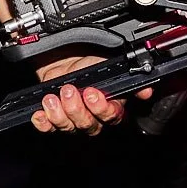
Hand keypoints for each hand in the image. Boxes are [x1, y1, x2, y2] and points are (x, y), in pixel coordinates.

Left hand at [29, 52, 152, 134]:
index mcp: (110, 108)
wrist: (65, 60)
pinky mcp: (53, 120)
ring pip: (68, 127)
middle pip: (87, 124)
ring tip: (51, 98)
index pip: (110, 116)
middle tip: (69, 91)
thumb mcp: (110, 67)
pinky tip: (39, 113)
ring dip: (58, 114)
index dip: (101, 108)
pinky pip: (48, 127)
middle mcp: (92, 118)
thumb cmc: (89, 65)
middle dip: (77, 109)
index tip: (92, 93)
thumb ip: (128, 80)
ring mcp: (72, 121)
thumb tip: (147, 89)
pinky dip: (43, 121)